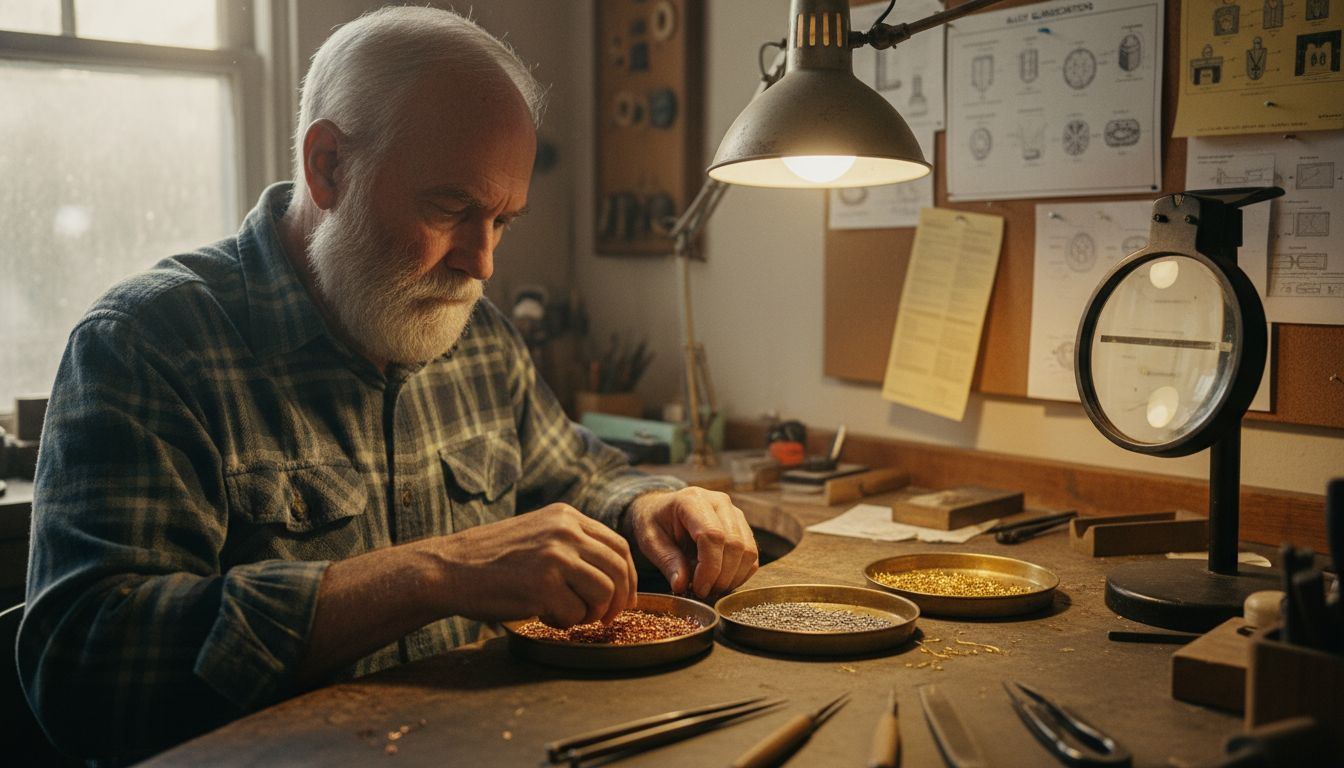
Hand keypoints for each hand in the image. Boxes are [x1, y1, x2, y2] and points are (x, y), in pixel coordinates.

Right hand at [437, 504, 636, 626]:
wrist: (449, 568)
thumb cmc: (492, 559)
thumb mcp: (537, 533)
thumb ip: (571, 544)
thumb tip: (612, 576)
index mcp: (566, 516)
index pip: (618, 545)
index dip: (628, 576)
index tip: (624, 598)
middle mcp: (565, 531)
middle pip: (618, 568)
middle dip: (619, 600)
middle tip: (606, 618)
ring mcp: (555, 556)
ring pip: (603, 592)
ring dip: (591, 613)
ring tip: (569, 616)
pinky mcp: (543, 585)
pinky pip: (575, 613)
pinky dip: (565, 622)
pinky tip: (544, 615)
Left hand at [624, 487, 758, 597]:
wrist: (662, 508)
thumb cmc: (654, 522)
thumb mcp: (650, 541)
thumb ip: (667, 561)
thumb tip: (681, 586)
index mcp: (692, 500)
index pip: (712, 535)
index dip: (709, 568)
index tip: (698, 589)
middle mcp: (718, 502)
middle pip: (734, 544)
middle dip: (721, 576)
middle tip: (703, 592)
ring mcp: (734, 512)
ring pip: (748, 550)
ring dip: (733, 577)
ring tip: (711, 588)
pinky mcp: (742, 525)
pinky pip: (752, 554)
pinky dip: (741, 573)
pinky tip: (722, 580)